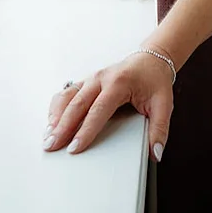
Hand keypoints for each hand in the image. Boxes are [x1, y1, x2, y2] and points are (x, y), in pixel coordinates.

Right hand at [43, 46, 174, 158]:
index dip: (85, 131)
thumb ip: (159, 130)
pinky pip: (66, 93)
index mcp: (119, 83)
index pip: (98, 110)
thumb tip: (155, 152)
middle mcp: (101, 78)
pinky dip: (56, 107)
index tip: (75, 147)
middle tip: (52, 146)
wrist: (151, 60)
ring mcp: (91, 78)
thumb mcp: (164, 104)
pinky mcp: (86, 81)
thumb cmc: (154, 81)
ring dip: (55, 117)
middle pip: (76, 104)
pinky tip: (52, 122)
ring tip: (47, 137)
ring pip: (67, 97)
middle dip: (62, 127)